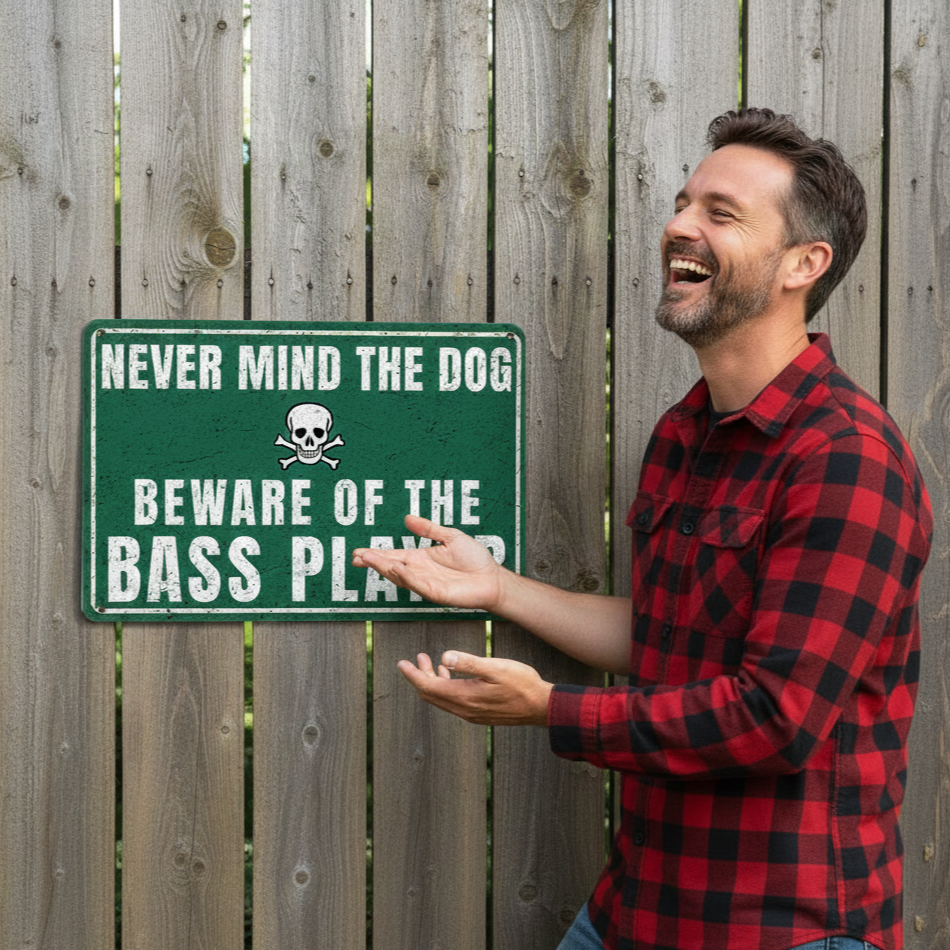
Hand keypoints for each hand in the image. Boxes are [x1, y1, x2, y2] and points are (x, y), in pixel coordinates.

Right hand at [352, 515, 503, 610]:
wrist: (492, 577)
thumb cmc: (475, 559)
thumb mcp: (450, 536)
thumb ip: (428, 529)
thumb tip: (407, 518)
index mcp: (420, 559)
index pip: (393, 555)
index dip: (376, 555)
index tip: (358, 553)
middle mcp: (420, 572)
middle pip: (391, 567)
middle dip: (373, 562)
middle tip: (356, 557)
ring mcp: (426, 583)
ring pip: (400, 576)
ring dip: (384, 567)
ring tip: (369, 559)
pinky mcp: (435, 593)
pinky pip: (417, 584)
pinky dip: (405, 577)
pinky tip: (395, 567)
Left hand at [397, 651, 553, 726]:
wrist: (540, 707)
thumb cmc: (522, 684)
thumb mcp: (496, 668)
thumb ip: (469, 663)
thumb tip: (444, 656)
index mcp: (464, 697)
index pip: (428, 687)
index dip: (413, 675)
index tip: (401, 663)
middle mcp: (464, 709)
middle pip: (431, 695)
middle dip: (420, 676)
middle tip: (416, 658)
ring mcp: (471, 714)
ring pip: (441, 699)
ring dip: (432, 681)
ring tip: (430, 662)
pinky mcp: (478, 714)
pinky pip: (452, 703)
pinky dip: (444, 688)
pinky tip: (450, 675)